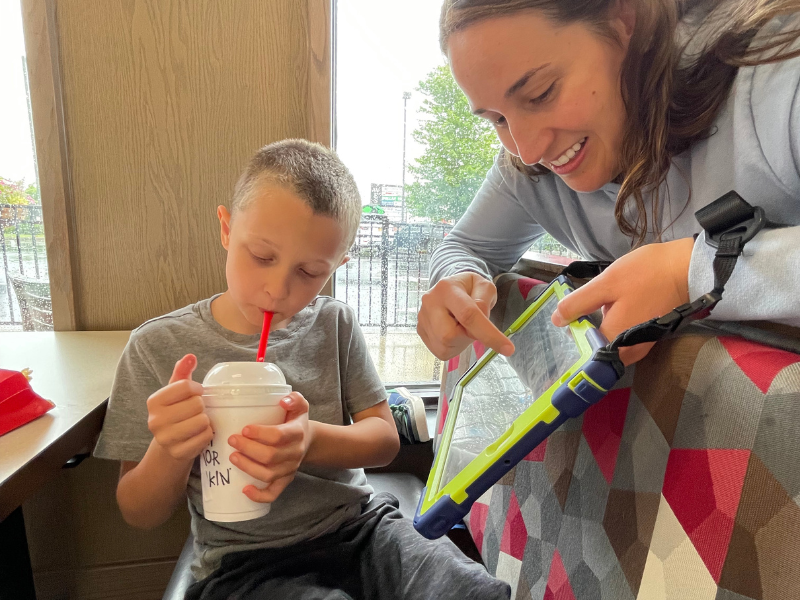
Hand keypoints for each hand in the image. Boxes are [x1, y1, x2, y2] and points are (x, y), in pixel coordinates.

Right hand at [146, 354, 212, 460]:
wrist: (170, 444)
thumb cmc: (176, 412)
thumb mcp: (176, 392)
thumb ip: (182, 373)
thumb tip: (190, 357)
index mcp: (154, 401)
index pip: (187, 386)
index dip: (197, 389)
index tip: (195, 394)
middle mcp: (155, 420)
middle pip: (196, 404)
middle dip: (201, 406)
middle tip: (195, 411)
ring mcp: (165, 438)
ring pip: (202, 421)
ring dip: (205, 420)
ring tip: (197, 422)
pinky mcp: (178, 452)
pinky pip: (205, 437)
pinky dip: (207, 434)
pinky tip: (198, 434)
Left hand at [228, 392, 310, 502]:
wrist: (307, 439)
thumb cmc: (295, 420)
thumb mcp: (300, 405)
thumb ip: (294, 398)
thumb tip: (283, 401)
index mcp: (297, 433)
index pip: (279, 436)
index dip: (260, 434)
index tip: (244, 429)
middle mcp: (294, 453)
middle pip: (270, 456)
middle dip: (248, 449)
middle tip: (231, 440)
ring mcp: (289, 469)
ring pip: (268, 475)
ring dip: (248, 467)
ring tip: (232, 457)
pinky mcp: (285, 481)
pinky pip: (273, 493)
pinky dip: (259, 495)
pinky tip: (244, 489)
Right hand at [417, 271, 514, 359]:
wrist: (449, 288)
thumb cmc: (469, 288)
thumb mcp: (484, 286)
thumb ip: (485, 301)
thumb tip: (480, 319)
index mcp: (447, 288)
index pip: (468, 315)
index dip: (489, 334)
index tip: (508, 349)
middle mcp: (430, 302)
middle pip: (451, 335)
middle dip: (468, 336)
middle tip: (473, 327)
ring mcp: (422, 318)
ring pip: (445, 346)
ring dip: (461, 342)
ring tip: (462, 327)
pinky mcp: (420, 330)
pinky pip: (440, 350)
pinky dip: (453, 346)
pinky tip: (454, 332)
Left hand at [552, 238, 694, 364]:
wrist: (689, 268)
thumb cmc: (647, 274)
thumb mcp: (606, 284)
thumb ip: (578, 304)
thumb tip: (556, 320)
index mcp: (615, 341)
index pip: (583, 353)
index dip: (572, 340)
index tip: (565, 325)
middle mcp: (629, 351)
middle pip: (597, 353)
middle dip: (584, 337)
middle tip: (575, 315)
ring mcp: (641, 345)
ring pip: (610, 346)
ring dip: (598, 331)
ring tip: (590, 311)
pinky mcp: (648, 335)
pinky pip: (623, 339)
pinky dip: (612, 328)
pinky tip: (607, 310)